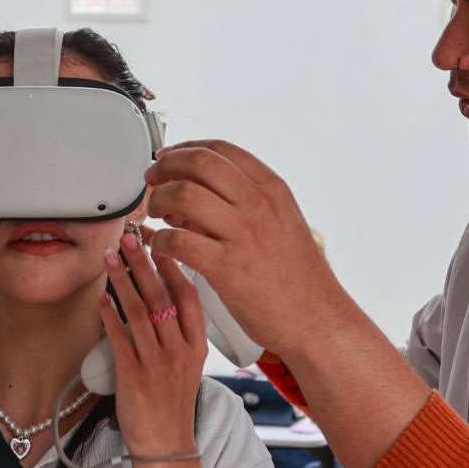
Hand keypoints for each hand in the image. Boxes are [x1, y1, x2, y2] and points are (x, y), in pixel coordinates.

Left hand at [100, 232, 207, 457]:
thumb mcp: (189, 365)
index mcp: (196, 346)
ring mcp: (156, 363)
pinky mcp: (133, 377)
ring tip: (109, 258)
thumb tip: (163, 298)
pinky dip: (109, 315)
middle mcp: (179, 351)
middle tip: (128, 239)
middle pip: (161, 296)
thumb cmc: (173, 403)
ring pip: (138, 311)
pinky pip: (119, 338)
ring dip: (121, 280)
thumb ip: (180, 333)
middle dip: (142, 263)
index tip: (160, 244)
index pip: (189, 297)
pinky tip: (101, 298)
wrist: (166, 444)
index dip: (173, 267)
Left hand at [143, 140, 348, 356]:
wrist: (316, 318)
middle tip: (152, 182)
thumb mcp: (283, 223)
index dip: (185, 148)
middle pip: (198, 163)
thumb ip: (247, 203)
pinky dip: (160, 240)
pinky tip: (161, 246)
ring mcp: (243, 234)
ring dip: (159, 201)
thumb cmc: (298, 278)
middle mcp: (258, 205)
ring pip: (183, 195)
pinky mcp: (226, 267)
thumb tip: (200, 192)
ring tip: (156, 215)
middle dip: (165, 167)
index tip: (167, 157)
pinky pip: (177, 240)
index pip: (220, 149)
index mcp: (272, 190)